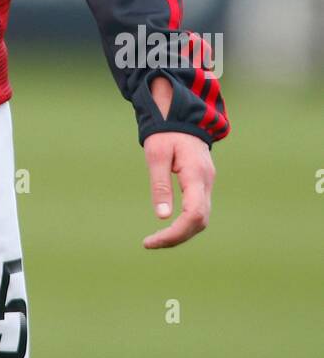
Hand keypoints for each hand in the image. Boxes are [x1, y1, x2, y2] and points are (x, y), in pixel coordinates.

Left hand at [141, 75, 215, 248]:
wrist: (180, 113)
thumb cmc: (165, 131)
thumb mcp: (156, 155)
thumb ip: (160, 185)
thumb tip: (162, 217)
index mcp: (196, 175)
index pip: (194, 215)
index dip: (175, 233)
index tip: (152, 241)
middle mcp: (207, 182)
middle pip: (200, 222)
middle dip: (177, 237)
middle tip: (150, 243)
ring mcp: (208, 183)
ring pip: (201, 218)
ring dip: (181, 232)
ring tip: (156, 239)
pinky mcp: (203, 183)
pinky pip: (198, 210)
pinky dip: (185, 223)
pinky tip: (168, 226)